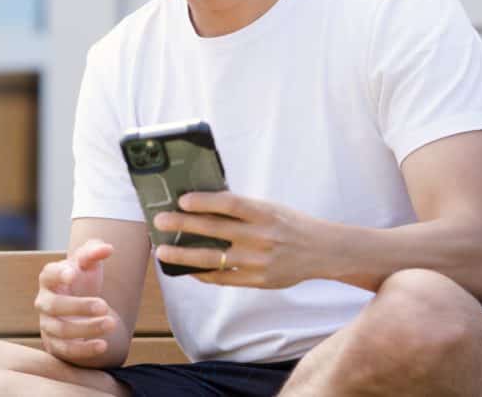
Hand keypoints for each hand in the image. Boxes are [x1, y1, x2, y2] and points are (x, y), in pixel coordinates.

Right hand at [34, 239, 119, 360]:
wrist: (80, 306)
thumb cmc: (83, 279)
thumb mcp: (88, 263)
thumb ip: (95, 252)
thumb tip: (108, 249)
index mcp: (49, 277)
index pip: (49, 274)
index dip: (58, 274)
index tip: (73, 273)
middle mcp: (44, 301)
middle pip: (55, 306)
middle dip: (80, 306)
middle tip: (104, 306)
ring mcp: (47, 324)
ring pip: (62, 330)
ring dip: (87, 329)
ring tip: (112, 324)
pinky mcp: (55, 345)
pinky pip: (67, 350)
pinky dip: (84, 350)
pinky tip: (103, 345)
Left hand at [153, 191, 324, 287]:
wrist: (322, 252)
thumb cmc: (290, 224)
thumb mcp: (270, 208)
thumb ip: (241, 208)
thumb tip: (201, 202)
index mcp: (264, 213)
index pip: (229, 204)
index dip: (204, 201)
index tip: (182, 200)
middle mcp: (260, 237)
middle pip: (214, 230)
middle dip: (182, 225)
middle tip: (159, 221)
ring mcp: (258, 262)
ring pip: (212, 259)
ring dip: (183, 256)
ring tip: (162, 252)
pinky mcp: (257, 281)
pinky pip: (222, 278)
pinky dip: (201, 273)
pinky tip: (186, 269)